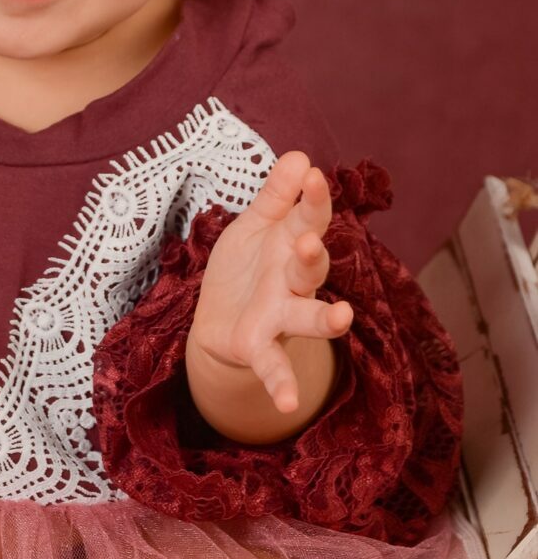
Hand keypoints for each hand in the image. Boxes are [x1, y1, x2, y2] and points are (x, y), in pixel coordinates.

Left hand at [185, 151, 352, 414]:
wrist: (217, 321)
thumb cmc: (244, 269)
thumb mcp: (255, 227)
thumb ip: (276, 196)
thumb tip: (300, 155)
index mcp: (290, 246)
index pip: (309, 220)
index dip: (313, 200)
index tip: (313, 176)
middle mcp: (292, 282)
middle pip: (312, 268)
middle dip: (312, 256)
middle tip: (307, 242)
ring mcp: (280, 316)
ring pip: (307, 317)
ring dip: (325, 320)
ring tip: (341, 320)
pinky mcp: (260, 346)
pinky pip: (274, 366)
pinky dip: (282, 385)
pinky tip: (288, 403)